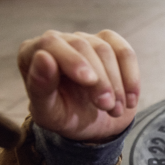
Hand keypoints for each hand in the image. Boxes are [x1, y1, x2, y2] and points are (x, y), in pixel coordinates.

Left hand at [18, 30, 139, 142]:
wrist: (93, 125)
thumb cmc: (65, 117)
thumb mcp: (49, 114)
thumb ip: (39, 88)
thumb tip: (42, 57)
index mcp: (32, 54)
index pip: (51, 44)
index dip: (72, 60)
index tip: (89, 81)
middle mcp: (59, 41)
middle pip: (83, 46)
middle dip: (99, 79)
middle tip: (107, 106)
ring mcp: (86, 39)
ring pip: (106, 50)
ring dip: (115, 84)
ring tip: (115, 110)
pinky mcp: (110, 43)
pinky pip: (125, 53)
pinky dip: (131, 77)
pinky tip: (131, 99)